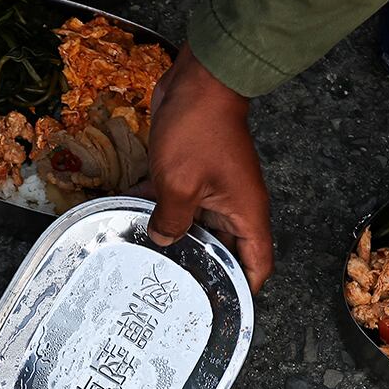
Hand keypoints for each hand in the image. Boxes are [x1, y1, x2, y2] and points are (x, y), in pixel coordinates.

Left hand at [147, 47, 272, 290]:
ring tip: (149, 265)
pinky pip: (179, 202)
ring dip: (176, 240)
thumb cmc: (199, 130)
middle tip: (174, 294)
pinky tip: (131, 221)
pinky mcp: (193, 174)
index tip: (223, 309)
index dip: (244, 290)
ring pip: (197, 227)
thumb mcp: (178, 184)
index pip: (256, 265)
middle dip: (202, 270)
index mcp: (245, 215)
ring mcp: (214, 190)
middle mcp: (235, 207)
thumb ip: (171, 221)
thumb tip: (164, 241)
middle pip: (224, 251)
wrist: (200, 79)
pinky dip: (160, 211)